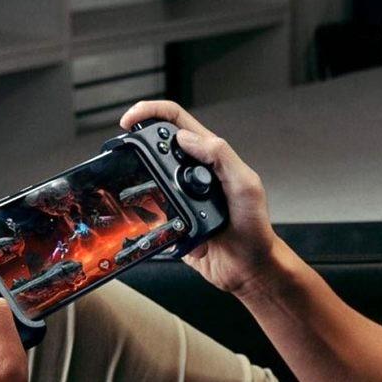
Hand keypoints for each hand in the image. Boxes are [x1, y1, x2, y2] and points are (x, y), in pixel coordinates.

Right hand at [120, 100, 279, 297]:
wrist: (247, 268)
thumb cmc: (254, 228)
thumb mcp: (245, 185)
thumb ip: (220, 156)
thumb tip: (185, 138)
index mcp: (210, 157)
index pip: (176, 122)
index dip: (152, 112)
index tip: (131, 119)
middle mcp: (191, 173)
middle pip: (155, 144)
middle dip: (138, 141)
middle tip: (127, 149)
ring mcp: (177, 195)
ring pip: (146, 175)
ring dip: (137, 175)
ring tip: (134, 179)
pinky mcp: (168, 219)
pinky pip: (146, 208)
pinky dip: (139, 207)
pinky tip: (140, 211)